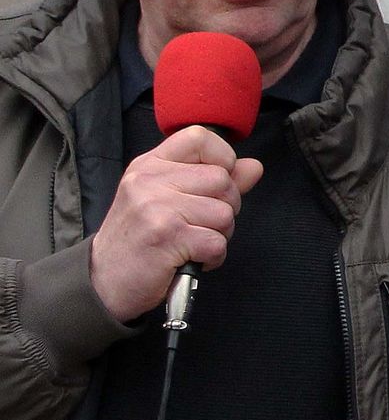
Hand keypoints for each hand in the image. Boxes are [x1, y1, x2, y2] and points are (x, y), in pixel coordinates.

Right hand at [89, 126, 264, 321]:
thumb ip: (213, 179)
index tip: (215, 184)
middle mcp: (150, 181)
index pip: (199, 138)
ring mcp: (157, 209)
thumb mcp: (168, 198)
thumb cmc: (141, 237)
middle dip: (225, 207)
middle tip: (200, 224)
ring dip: (219, 235)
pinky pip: (217, 243)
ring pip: (224, 214)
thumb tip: (254, 166)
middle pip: (222, 180)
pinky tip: (192, 259)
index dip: (222, 158)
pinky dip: (213, 257)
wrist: (104, 281)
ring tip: (193, 243)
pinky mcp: (166, 238)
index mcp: (150, 165)